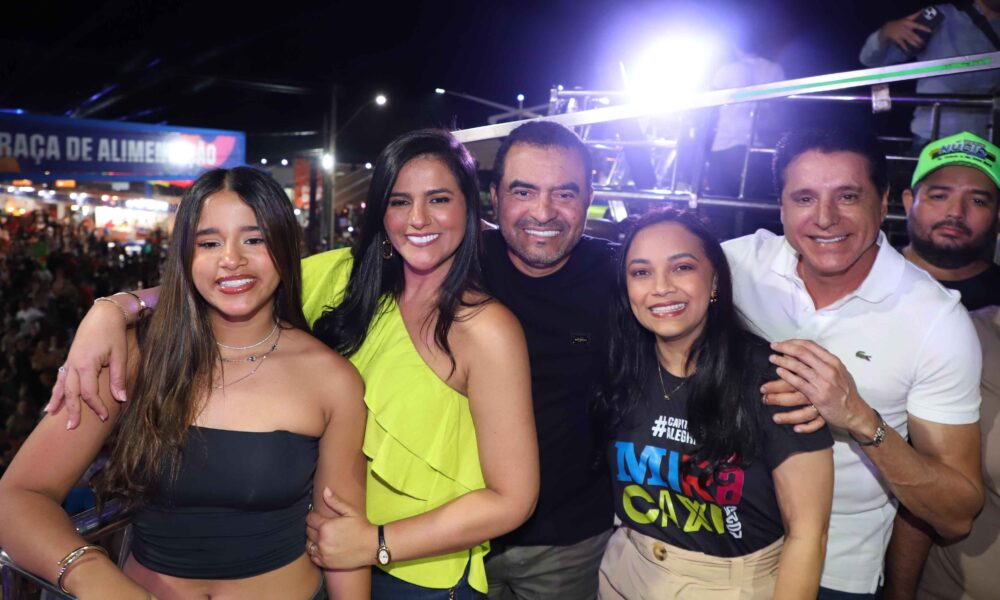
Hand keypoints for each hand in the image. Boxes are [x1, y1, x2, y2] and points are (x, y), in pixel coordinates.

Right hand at [45, 301, 128, 427]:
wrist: (104, 315)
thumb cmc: (114, 334)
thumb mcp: (120, 355)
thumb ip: (118, 378)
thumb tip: (121, 399)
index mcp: (86, 364)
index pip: (88, 392)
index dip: (96, 406)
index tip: (105, 417)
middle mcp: (74, 364)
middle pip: (71, 392)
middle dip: (72, 410)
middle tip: (72, 428)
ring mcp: (70, 361)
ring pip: (61, 386)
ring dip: (59, 402)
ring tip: (53, 417)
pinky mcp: (70, 359)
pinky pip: (60, 379)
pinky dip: (56, 391)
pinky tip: (51, 402)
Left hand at [305, 487, 375, 569]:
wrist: (372, 546)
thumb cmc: (362, 527)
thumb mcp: (350, 511)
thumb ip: (335, 501)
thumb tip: (325, 489)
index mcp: (326, 526)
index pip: (309, 519)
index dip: (313, 516)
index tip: (319, 516)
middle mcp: (322, 541)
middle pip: (308, 531)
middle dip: (313, 527)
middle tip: (322, 526)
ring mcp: (323, 553)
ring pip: (308, 545)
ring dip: (312, 540)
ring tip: (322, 537)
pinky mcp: (326, 563)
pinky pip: (313, 557)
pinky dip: (315, 552)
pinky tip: (323, 547)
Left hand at [768, 339, 874, 436]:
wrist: (854, 413)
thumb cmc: (845, 392)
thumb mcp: (839, 372)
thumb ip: (824, 362)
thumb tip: (805, 353)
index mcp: (833, 361)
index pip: (810, 345)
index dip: (794, 342)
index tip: (783, 342)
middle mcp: (829, 369)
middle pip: (802, 352)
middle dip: (785, 347)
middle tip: (773, 346)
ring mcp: (823, 382)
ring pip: (798, 366)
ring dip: (782, 361)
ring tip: (772, 358)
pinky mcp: (818, 395)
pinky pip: (798, 383)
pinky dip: (787, 375)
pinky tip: (779, 372)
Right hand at [879, 11, 932, 53]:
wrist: (887, 28)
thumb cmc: (899, 23)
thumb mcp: (906, 18)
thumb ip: (914, 15)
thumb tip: (922, 11)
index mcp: (908, 23)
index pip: (917, 25)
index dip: (924, 28)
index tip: (930, 31)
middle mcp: (905, 28)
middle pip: (913, 35)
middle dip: (918, 39)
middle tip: (923, 43)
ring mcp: (900, 34)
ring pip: (908, 39)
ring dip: (914, 43)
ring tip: (919, 46)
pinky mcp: (897, 38)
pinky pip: (901, 43)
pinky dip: (905, 47)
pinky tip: (908, 50)